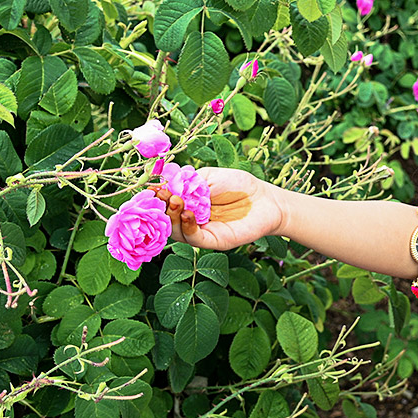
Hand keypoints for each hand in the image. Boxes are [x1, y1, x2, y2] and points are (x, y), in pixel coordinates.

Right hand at [165, 166, 284, 251]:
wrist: (267, 200)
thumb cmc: (240, 186)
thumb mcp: (210, 177)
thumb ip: (189, 181)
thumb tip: (164, 183)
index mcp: (189, 203)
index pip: (166, 203)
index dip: (157, 197)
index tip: (150, 188)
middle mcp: (191, 219)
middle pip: (166, 220)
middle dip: (160, 208)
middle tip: (161, 195)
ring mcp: (202, 232)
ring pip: (176, 232)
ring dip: (171, 217)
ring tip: (174, 201)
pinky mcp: (214, 241)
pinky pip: (194, 238)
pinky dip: (187, 227)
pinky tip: (188, 214)